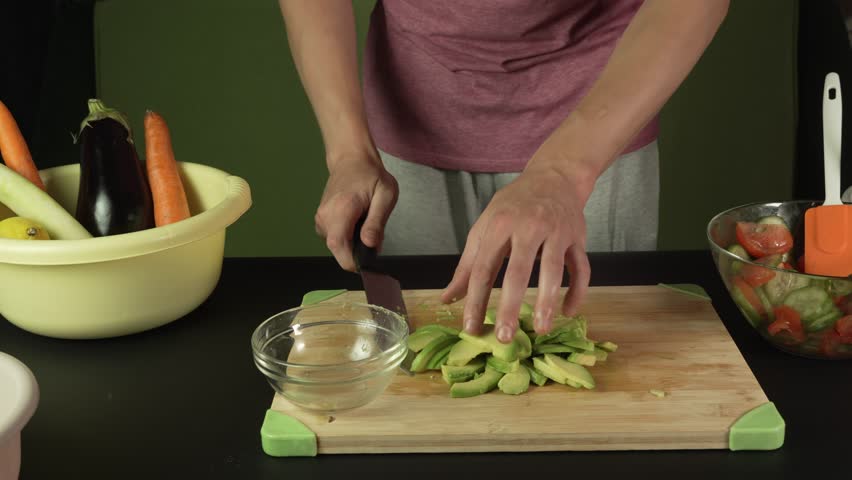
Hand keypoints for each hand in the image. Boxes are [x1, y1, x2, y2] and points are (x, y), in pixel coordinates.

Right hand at [315, 153, 398, 271]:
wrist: (351, 161)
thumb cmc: (371, 176)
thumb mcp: (385, 195)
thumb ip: (377, 222)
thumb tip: (370, 245)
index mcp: (342, 208)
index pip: (339, 245)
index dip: (351, 261)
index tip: (367, 265)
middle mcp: (326, 215)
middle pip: (338, 249)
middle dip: (357, 251)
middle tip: (373, 235)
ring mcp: (321, 218)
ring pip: (337, 246)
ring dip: (353, 243)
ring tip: (365, 222)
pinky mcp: (321, 221)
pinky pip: (334, 239)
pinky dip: (347, 237)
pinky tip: (356, 222)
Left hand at [440, 156, 592, 343]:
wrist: (554, 177)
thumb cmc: (514, 206)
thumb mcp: (485, 227)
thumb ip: (467, 265)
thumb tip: (448, 298)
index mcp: (500, 225)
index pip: (483, 268)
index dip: (475, 300)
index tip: (470, 328)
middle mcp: (528, 227)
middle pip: (517, 271)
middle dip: (509, 306)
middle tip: (503, 337)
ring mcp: (556, 231)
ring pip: (553, 270)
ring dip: (547, 301)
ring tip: (540, 328)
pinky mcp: (578, 238)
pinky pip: (582, 268)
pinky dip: (577, 291)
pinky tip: (568, 312)